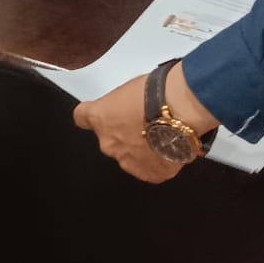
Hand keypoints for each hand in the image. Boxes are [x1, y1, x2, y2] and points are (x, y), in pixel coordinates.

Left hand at [73, 64, 218, 183]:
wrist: (181, 113)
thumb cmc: (158, 93)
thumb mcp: (131, 89)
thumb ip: (122, 104)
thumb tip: (130, 108)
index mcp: (100, 117)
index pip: (82, 117)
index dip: (90, 115)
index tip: (96, 114)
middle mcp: (109, 143)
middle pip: (109, 139)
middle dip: (123, 133)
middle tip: (144, 122)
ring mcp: (128, 161)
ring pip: (129, 156)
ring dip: (140, 148)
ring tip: (161, 134)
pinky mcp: (150, 174)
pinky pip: (150, 169)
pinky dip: (158, 161)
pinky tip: (170, 147)